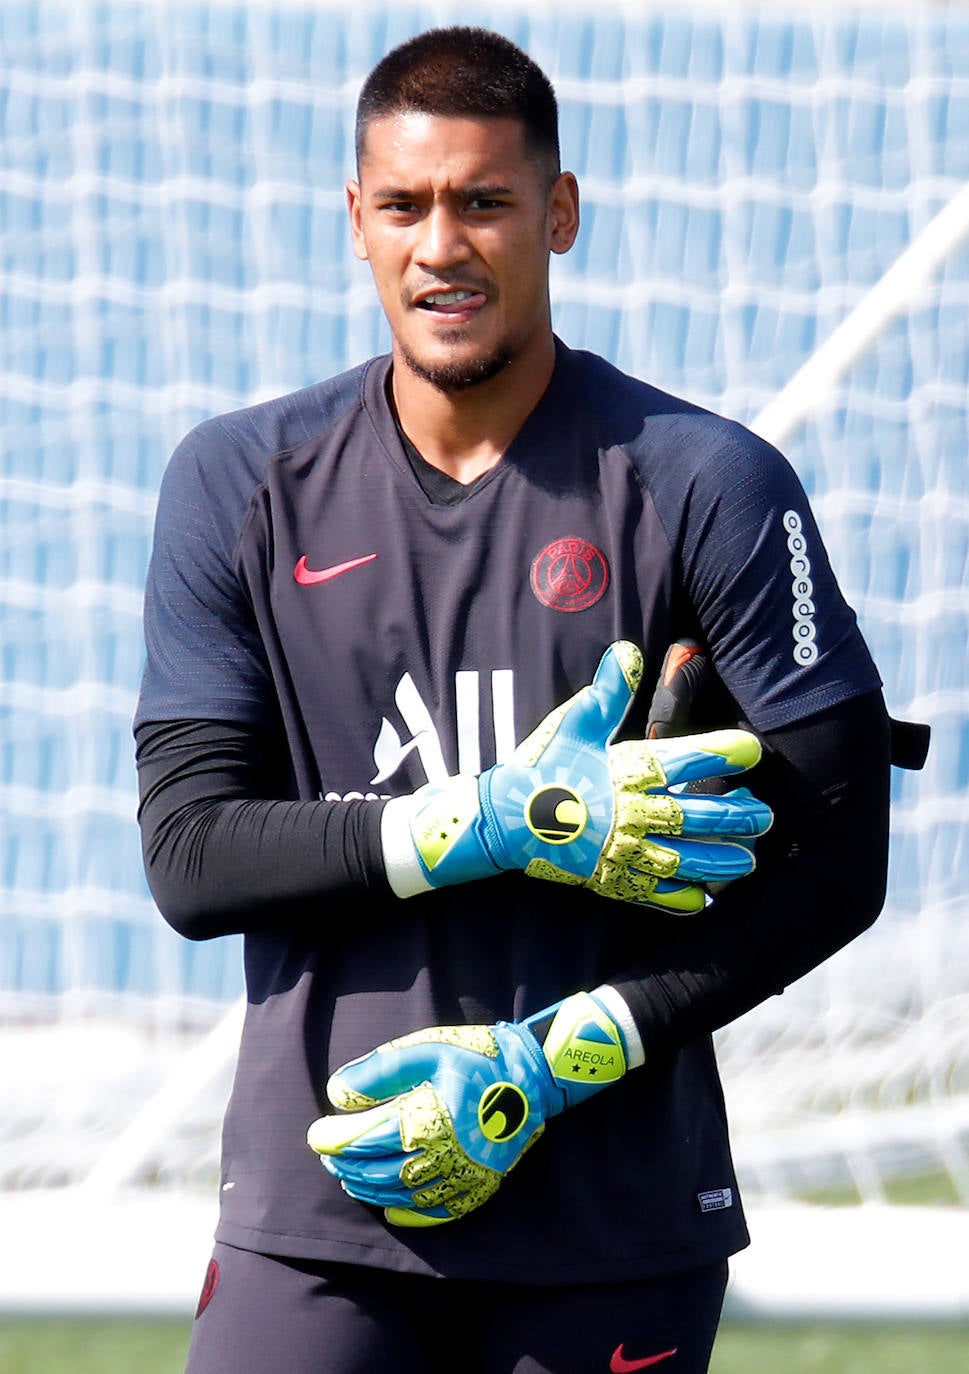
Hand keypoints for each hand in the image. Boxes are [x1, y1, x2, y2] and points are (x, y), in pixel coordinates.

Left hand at [307, 991, 626, 1226]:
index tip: (317, 1134)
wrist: (535, 1076)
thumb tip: (337, 1094)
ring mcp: (464, 1175)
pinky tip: (389, 1208)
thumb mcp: (426, 1048)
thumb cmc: (477, 1056)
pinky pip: (438, 1211)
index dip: (336, 1139)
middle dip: (347, 1165)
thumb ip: (379, 1071)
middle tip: (327, 1155)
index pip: (367, 1138)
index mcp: (427, 1118)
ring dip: (369, 1188)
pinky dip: (408, 1214)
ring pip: (403, 1194)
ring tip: (349, 1177)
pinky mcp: (480, 1186)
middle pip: (379, 1171)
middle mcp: (443, 1154)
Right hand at [381, 641, 771, 912]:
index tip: (752, 750)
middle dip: (735, 817)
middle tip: (766, 816)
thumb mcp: (573, 723)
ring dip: (719, 859)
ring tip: (748, 860)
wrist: (503, 819)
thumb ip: (607, 692)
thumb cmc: (540, 766)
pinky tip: (707, 898)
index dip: (721, 753)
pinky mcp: (610, 877)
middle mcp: (630, 812)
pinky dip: (682, 898)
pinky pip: (653, 892)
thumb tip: (627, 650)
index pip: (684, 760)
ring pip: (684, 857)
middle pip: (696, 815)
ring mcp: (622, 849)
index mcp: (625, 770)